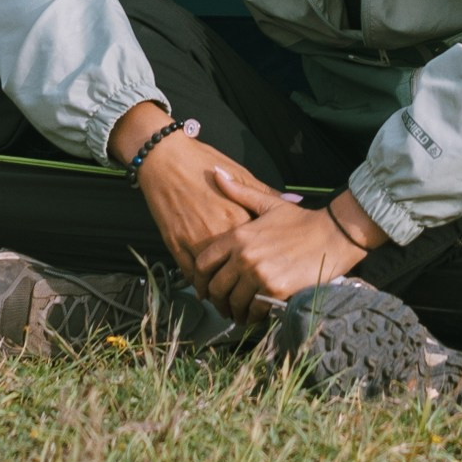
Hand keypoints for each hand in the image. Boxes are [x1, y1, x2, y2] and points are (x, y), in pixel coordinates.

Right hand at [123, 124, 283, 292]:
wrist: (166, 159)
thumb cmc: (204, 163)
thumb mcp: (240, 173)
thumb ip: (264, 193)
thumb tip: (295, 199)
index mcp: (238, 217)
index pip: (257, 252)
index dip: (263, 268)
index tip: (268, 276)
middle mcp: (219, 232)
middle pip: (235, 271)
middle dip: (242, 287)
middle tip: (248, 298)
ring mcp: (196, 240)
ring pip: (211, 278)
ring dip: (219, 292)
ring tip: (227, 303)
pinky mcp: (176, 243)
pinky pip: (189, 272)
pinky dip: (198, 283)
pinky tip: (204, 289)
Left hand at [204, 195, 378, 320]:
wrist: (334, 235)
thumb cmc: (301, 220)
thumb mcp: (268, 203)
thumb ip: (239, 192)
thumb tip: (215, 172)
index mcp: (238, 236)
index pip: (203, 263)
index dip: (200, 280)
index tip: (204, 289)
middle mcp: (244, 256)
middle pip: (216, 288)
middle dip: (217, 300)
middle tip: (222, 306)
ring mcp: (259, 274)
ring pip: (234, 302)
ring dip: (234, 311)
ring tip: (238, 314)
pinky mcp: (275, 289)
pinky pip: (255, 309)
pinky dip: (253, 315)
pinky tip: (256, 315)